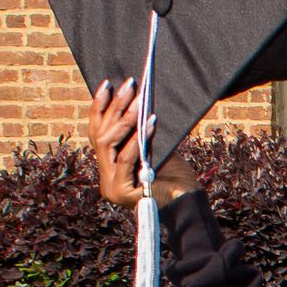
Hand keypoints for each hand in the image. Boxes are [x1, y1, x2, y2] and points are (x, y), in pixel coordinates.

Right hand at [85, 79, 199, 207]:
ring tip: (140, 100)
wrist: (188, 202)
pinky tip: (150, 121)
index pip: (97, 132)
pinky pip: (125, 159)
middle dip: (115, 107)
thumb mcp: (154, 148)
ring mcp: (110, 186)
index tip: (107, 84)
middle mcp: (106, 177)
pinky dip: (137, 138)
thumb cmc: (174, 175)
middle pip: (100, 135)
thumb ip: (140, 133)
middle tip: (129, 85)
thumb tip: (137, 100)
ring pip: (107, 144)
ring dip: (125, 118)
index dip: (100, 107)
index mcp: (110, 167)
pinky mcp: (120, 191)